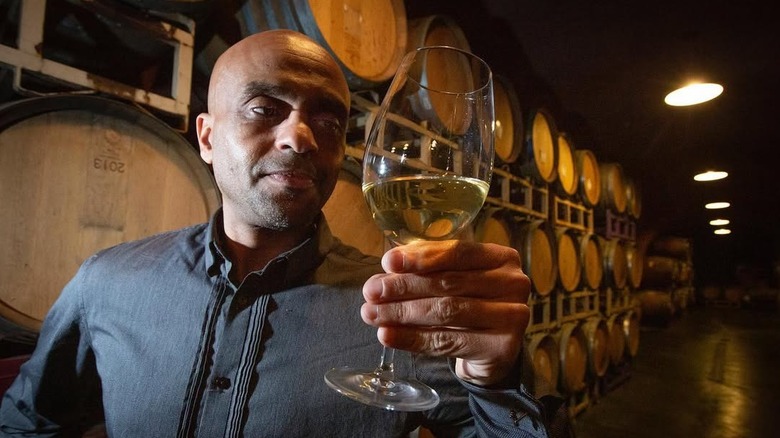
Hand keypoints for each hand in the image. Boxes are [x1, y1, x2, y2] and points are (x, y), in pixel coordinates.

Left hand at [361, 240, 530, 386]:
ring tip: (372, 314)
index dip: (421, 257)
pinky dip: (412, 339)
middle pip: (449, 283)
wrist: (493, 348)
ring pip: (447, 311)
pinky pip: (448, 342)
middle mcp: (513, 283)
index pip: (458, 252)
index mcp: (501, 257)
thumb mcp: (452, 279)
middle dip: (404, 287)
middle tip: (371, 292)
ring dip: (403, 313)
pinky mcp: (502, 348)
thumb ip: (426, 270)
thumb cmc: (468, 302)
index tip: (387, 262)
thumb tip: (386, 271)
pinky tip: (388, 335)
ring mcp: (512, 316)